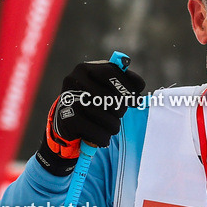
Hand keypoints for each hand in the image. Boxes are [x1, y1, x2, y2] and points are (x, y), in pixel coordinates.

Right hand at [35, 60, 145, 175]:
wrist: (67, 121)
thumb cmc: (93, 102)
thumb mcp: (106, 88)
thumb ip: (124, 83)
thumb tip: (139, 85)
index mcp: (86, 68)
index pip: (111, 72)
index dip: (127, 87)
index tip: (136, 101)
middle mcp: (74, 79)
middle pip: (110, 96)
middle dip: (121, 109)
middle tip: (119, 115)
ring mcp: (69, 99)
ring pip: (104, 115)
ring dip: (114, 126)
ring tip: (112, 127)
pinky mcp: (67, 118)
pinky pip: (96, 131)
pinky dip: (104, 137)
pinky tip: (103, 137)